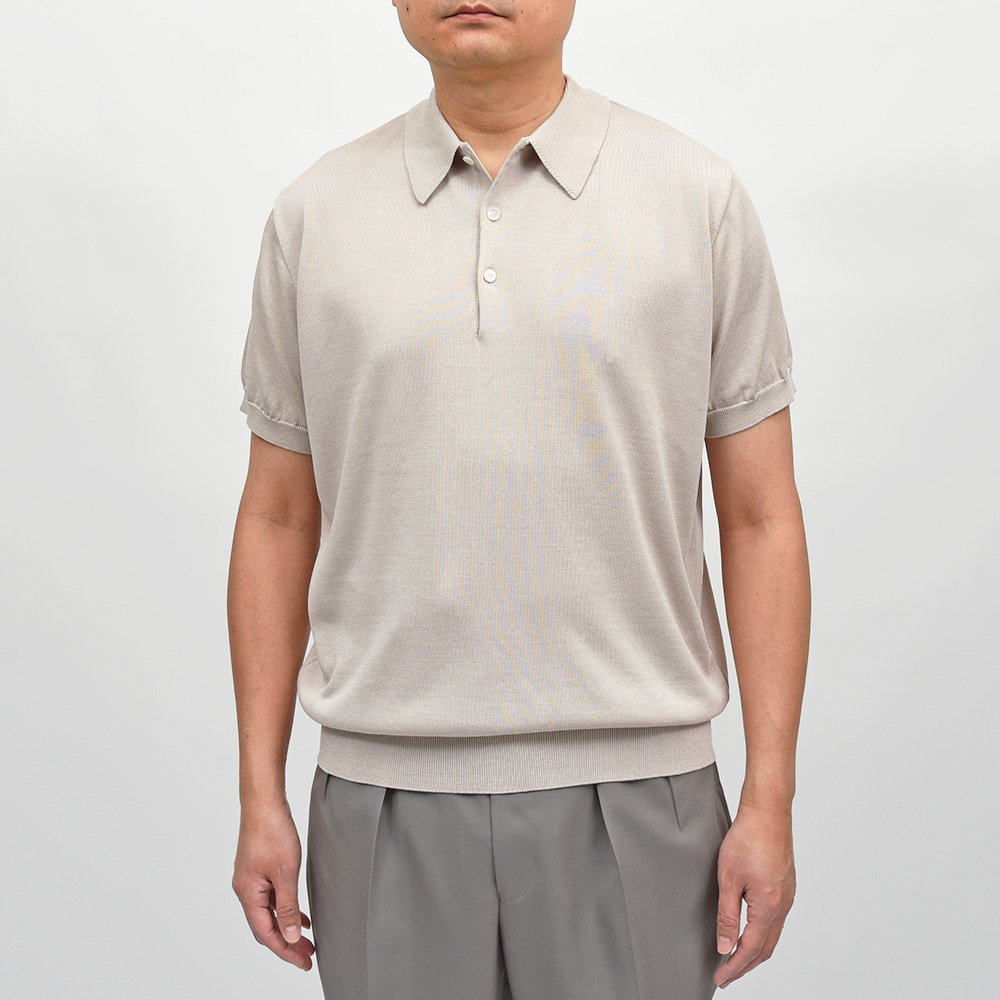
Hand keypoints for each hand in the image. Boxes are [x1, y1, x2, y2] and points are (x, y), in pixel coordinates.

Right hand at [232, 799, 315, 971]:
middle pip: (266, 927)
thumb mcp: (285, 873)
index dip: (285, 951)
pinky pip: (271, 898)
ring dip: (287, 927)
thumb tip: (288, 937)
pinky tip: (299, 915)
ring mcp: (251, 879)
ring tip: (307, 940)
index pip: (266, 934)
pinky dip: (285, 909)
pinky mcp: (258, 868)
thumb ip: (287, 906)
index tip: (304, 962)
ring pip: (269, 912)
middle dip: (286, 944)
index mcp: (248, 894)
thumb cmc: (272, 832)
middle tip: (308, 956)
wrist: (264, 802)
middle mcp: (245, 889)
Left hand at [714, 803, 795, 988]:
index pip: (751, 949)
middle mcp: (783, 905)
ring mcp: (787, 894)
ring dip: (755, 950)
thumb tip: (725, 946)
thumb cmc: (748, 838)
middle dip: (746, 965)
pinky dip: (763, 932)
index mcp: (769, 907)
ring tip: (736, 957)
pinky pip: (776, 919)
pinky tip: (751, 929)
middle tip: (727, 975)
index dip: (734, 967)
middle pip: (766, 948)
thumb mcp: (728, 879)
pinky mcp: (786, 884)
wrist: (768, 811)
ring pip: (773, 934)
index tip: (720, 978)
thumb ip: (727, 916)